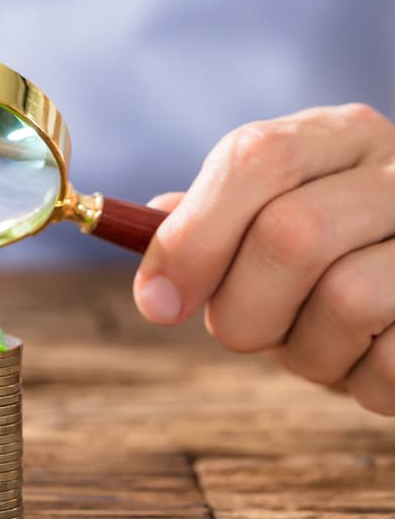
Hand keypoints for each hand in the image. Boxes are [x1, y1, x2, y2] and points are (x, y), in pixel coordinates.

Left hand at [134, 104, 394, 415]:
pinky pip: (391, 365)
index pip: (255, 158)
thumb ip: (206, 225)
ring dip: (306, 352)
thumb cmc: (330, 259)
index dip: (192, 238)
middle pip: (291, 233)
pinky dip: (358, 381)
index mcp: (339, 138)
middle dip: (242, 309)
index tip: (157, 303)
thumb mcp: (267, 221)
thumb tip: (147, 260)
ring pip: (347, 300)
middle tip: (245, 330)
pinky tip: (366, 358)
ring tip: (318, 342)